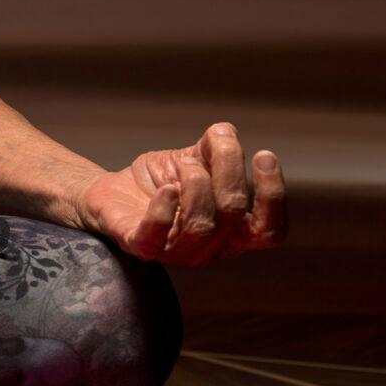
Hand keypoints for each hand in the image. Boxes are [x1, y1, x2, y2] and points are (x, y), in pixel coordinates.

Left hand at [71, 121, 284, 265]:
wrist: (112, 192)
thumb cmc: (161, 181)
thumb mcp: (195, 159)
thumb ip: (217, 148)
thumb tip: (226, 133)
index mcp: (232, 233)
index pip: (269, 231)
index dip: (273, 195)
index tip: (263, 154)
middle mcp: (209, 249)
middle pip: (233, 213)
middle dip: (225, 169)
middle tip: (208, 148)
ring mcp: (175, 252)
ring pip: (201, 225)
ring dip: (195, 182)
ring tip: (182, 164)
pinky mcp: (140, 246)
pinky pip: (157, 233)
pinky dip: (164, 207)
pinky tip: (165, 187)